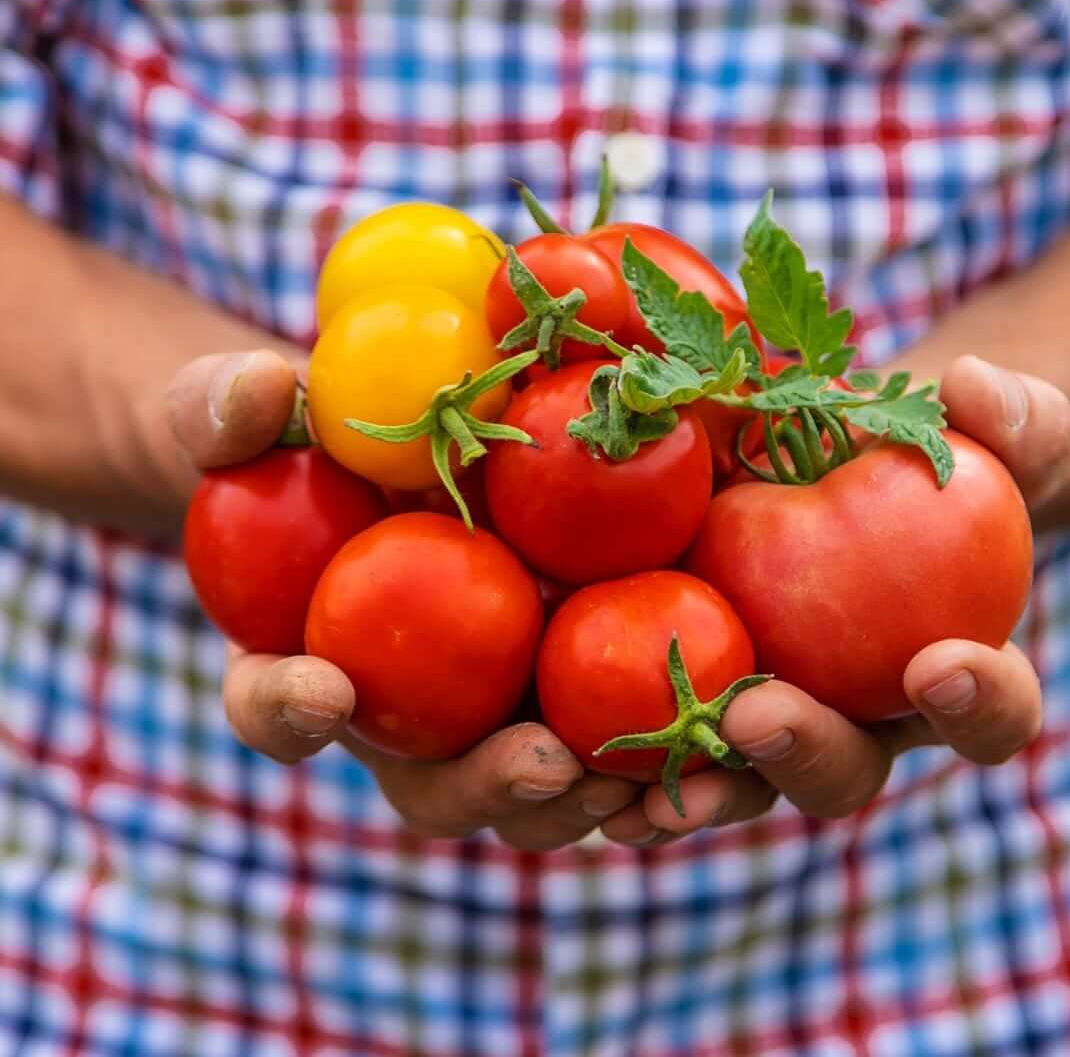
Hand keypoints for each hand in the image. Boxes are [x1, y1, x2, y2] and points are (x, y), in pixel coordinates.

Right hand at [167, 349, 639, 849]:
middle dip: (487, 785)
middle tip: (543, 761)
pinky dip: (666, 749)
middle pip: (439, 785)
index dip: (285, 711)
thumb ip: (234, 406)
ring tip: (650, 769)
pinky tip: (724, 719)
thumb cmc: (319, 435)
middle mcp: (410, 710)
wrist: (407, 444)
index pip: (277, 705)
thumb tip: (261, 390)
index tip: (321, 688)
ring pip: (542, 788)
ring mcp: (497, 707)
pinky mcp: (580, 683)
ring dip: (594, 790)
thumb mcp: (263, 408)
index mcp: (312, 658)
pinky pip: (624, 734)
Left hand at [597, 355, 1069, 846]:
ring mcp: (763, 715)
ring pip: (740, 782)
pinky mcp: (683, 697)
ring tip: (657, 786)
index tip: (939, 662)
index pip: (988, 708)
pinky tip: (585, 767)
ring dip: (702, 789)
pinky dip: (624, 768)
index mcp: (941, 666)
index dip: (979, 700)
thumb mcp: (962, 422)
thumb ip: (1004, 411)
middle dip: (808, 752)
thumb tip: (977, 390)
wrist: (806, 452)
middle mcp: (852, 713)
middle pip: (845, 768)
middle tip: (762, 715)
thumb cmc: (898, 447)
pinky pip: (656, 751)